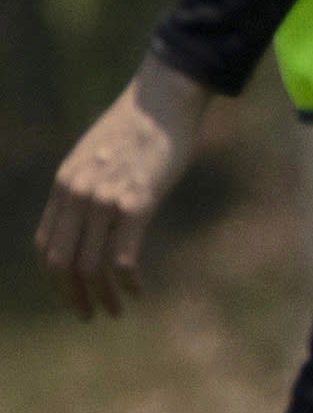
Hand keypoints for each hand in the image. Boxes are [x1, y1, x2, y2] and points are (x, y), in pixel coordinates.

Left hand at [37, 59, 209, 320]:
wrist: (165, 98)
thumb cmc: (139, 125)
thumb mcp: (96, 154)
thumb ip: (86, 183)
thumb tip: (87, 215)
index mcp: (65, 184)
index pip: (46, 245)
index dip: (55, 278)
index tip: (72, 293)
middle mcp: (78, 194)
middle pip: (63, 262)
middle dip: (73, 296)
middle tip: (89, 314)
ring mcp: (105, 199)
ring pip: (91, 265)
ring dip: (102, 296)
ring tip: (115, 311)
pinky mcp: (136, 202)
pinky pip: (123, 256)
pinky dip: (127, 282)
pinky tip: (138, 290)